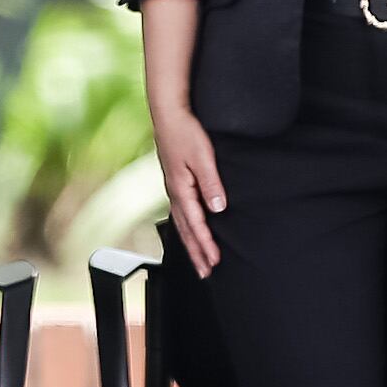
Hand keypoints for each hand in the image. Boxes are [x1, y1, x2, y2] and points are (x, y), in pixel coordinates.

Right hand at [154, 99, 229, 276]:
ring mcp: (173, 188)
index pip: (196, 224)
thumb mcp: (202, 157)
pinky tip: (190, 231)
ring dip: (191, 244)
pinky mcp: (175, 181)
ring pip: (182, 224)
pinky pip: (181, 213)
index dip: (206, 244)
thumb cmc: (184, 132)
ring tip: (199, 260)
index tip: (214, 261)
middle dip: (196, 253)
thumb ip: (211, 183)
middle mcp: (175, 192)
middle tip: (205, 273)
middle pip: (186, 230)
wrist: (168, 113)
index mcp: (181, 189)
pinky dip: (187, 228)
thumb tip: (218, 208)